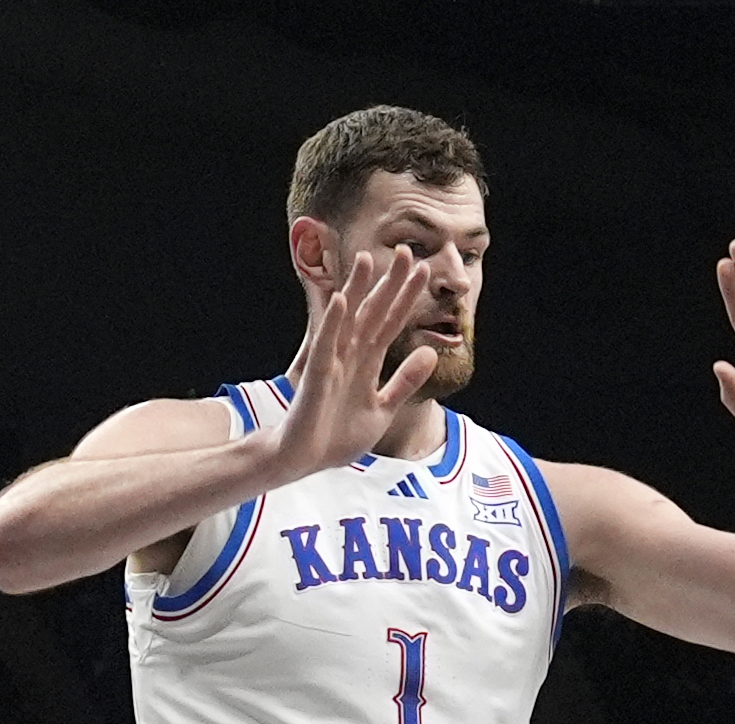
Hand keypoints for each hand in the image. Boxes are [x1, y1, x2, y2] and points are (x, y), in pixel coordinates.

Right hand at [271, 249, 438, 479]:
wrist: (304, 460)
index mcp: (366, 363)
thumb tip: (430, 352)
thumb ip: (405, 380)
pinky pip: (324, 346)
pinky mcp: (316, 377)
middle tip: (408, 253)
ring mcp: (331, 363)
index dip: (407, 298)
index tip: (425, 273)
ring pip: (348, 320)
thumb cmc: (337, 435)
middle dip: (390, 284)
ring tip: (366, 259)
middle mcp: (349, 356)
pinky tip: (341, 300)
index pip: (391, 323)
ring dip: (356, 290)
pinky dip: (333, 324)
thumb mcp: (383, 408)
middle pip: (373, 312)